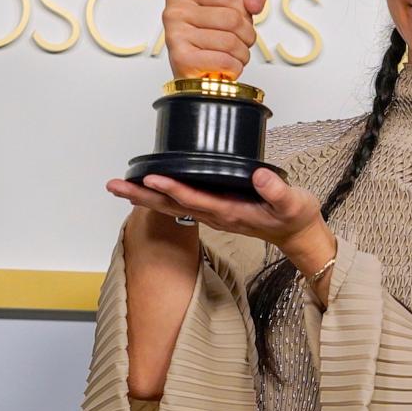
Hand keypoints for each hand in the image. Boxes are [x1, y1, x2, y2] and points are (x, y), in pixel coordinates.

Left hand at [106, 167, 325, 255]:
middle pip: (170, 205)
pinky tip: (148, 187)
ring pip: (171, 205)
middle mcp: (215, 215)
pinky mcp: (215, 209)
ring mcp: (213, 213)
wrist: (297, 235)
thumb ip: (276, 191)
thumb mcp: (293, 204)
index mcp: (230, 212)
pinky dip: (160, 195)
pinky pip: (181, 203)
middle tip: (114, 185)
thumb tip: (257, 175)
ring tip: (119, 186)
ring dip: (144, 196)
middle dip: (141, 195)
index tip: (150, 177)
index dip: (171, 188)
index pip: (193, 199)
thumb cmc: (295, 218)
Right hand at [162, 0, 265, 81]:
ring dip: (241, 54)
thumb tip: (254, 2)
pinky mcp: (182, 59)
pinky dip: (234, 67)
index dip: (243, 11)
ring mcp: (176, 35)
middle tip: (239, 42)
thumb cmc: (206, 43)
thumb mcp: (227, 11)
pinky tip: (227, 67)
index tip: (237, 20)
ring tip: (232, 56)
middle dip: (246, 35)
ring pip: (231, 42)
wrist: (191, 75)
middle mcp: (175, 12)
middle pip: (232, 18)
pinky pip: (224, 61)